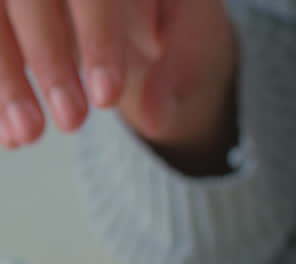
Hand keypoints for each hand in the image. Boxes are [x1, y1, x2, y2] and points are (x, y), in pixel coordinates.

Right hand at [0, 0, 235, 171]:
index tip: (107, 97)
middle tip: (72, 122)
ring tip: (26, 135)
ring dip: (6, 79)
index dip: (99, 40)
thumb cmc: (172, 14)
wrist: (148, 6)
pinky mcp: (3, 10)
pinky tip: (6, 132)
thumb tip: (156, 118)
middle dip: (49, 61)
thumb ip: (177, 68)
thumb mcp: (193, 35)